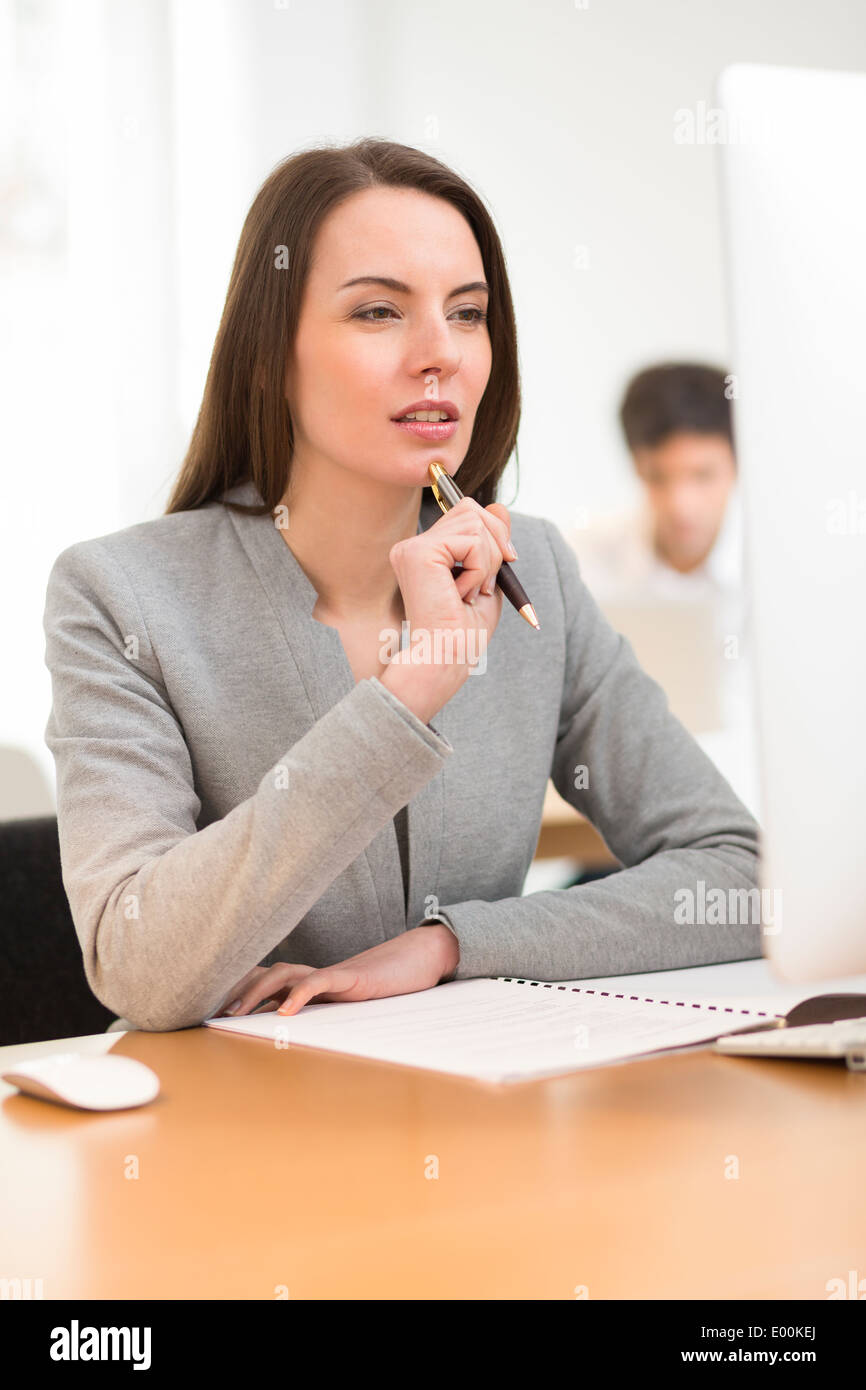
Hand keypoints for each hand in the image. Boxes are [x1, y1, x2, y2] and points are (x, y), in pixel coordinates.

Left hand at [214, 924, 458, 1018]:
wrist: (418, 961)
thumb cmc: (381, 987)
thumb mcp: (344, 1007)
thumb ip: (319, 1014)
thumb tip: (288, 1035)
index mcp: (308, 982)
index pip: (261, 979)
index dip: (232, 991)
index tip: (205, 1012)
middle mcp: (312, 974)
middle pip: (262, 972)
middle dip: (233, 992)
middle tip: (209, 1016)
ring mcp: (330, 973)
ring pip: (283, 973)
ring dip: (255, 992)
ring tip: (236, 1015)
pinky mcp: (351, 978)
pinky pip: (320, 981)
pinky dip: (299, 994)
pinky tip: (286, 1011)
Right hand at [381, 496, 513, 722]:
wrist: (448, 658)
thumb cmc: (464, 632)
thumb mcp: (488, 577)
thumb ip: (491, 541)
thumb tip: (499, 506)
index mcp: (425, 552)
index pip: (466, 512)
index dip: (494, 533)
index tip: (505, 564)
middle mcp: (413, 546)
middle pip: (471, 509)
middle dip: (495, 543)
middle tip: (486, 585)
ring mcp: (412, 547)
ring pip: (475, 522)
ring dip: (488, 561)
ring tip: (471, 593)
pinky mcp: (419, 553)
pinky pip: (471, 540)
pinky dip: (481, 569)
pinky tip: (463, 594)